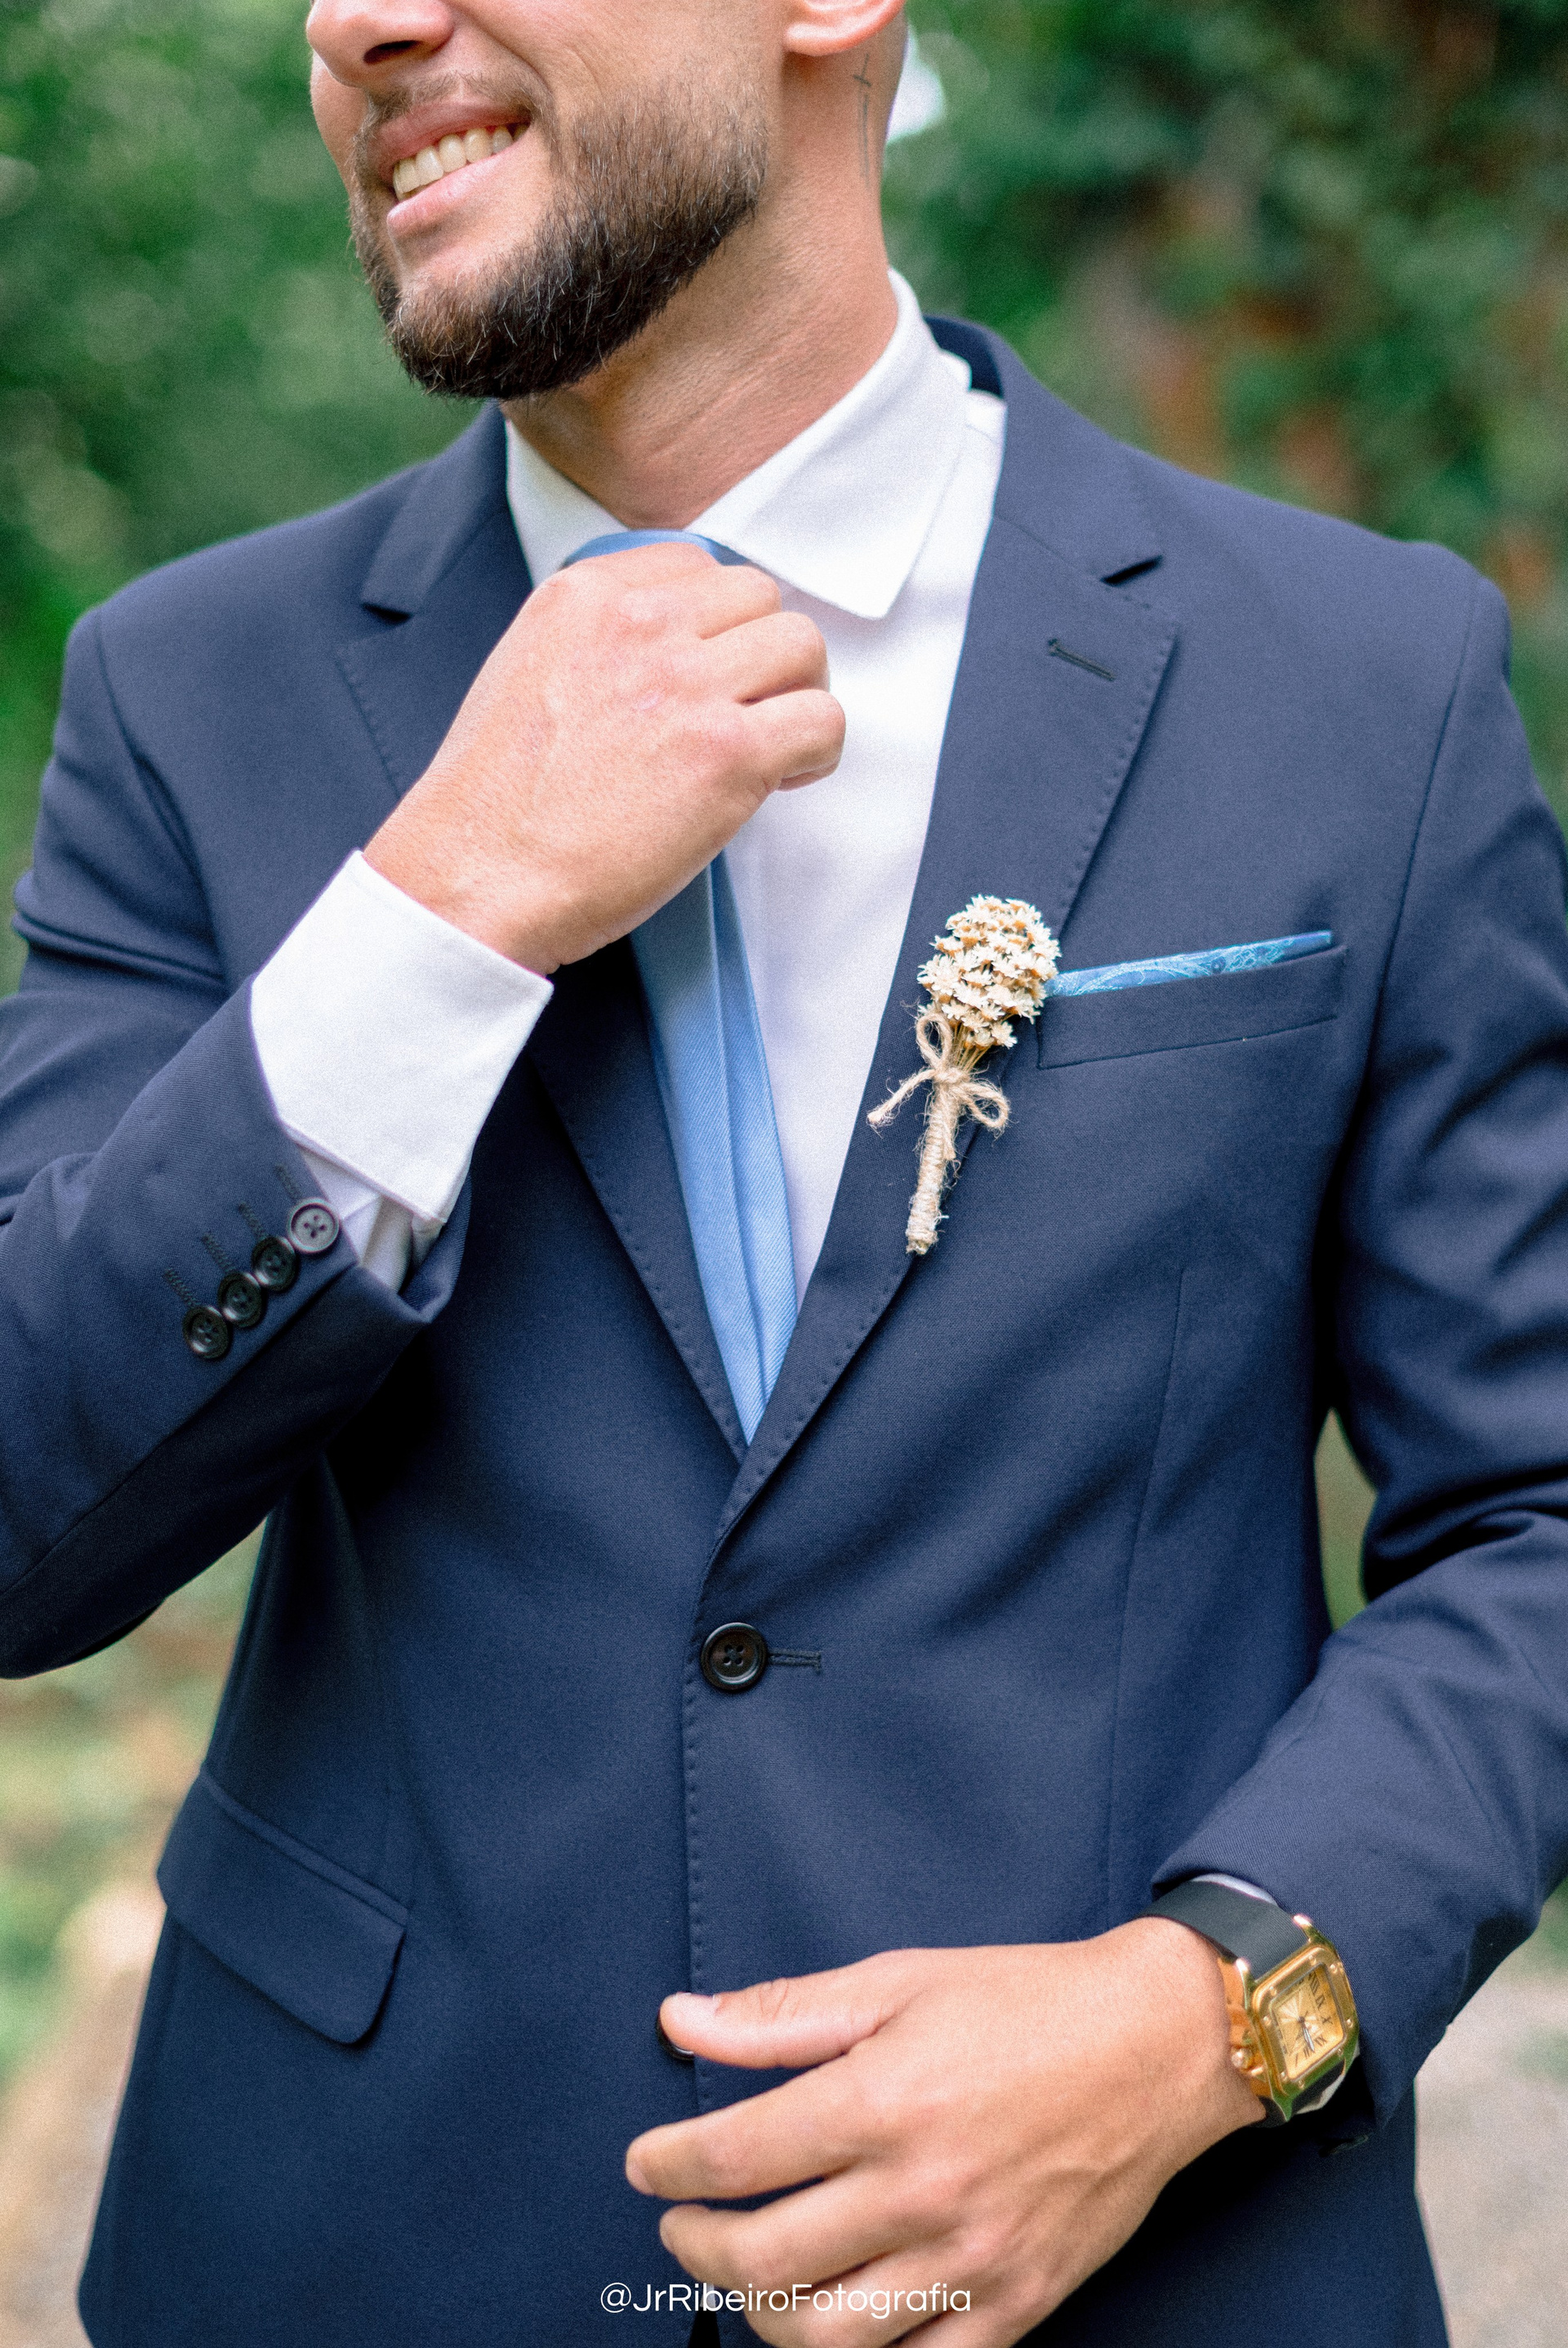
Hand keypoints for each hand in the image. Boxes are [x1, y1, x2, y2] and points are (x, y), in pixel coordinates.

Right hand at [363, 541, 842, 971]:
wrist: (476, 878)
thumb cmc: (495, 803)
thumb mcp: (526, 670)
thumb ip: (597, 641)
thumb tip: (670, 650)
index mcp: (584, 595)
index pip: (697, 566)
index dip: (716, 624)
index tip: (705, 673)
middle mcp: (639, 624)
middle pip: (759, 597)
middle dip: (762, 654)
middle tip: (746, 712)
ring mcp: (687, 685)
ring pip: (802, 646)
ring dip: (797, 695)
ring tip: (768, 748)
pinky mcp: (727, 755)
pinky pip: (822, 721)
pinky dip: (815, 752)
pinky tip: (778, 782)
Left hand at [626, 1924, 1260, 2344]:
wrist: (1155, 2045)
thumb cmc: (1024, 2003)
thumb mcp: (895, 1980)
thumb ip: (781, 2014)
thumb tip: (681, 2022)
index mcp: (881, 2100)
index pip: (734, 2158)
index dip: (669, 2167)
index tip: (647, 2165)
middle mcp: (919, 2191)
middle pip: (762, 2262)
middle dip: (695, 2250)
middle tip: (682, 2226)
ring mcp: (969, 2260)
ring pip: (826, 2341)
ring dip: (762, 2318)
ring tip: (751, 2277)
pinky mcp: (1016, 2305)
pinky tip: (836, 2317)